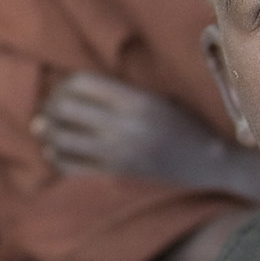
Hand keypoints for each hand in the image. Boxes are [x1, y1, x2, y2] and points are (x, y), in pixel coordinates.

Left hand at [33, 72, 259, 199]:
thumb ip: (117, 94)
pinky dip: (56, 158)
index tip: (63, 92)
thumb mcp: (157, 100)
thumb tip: (61, 97)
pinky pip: (69, 167)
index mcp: (136, 100)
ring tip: (48, 132)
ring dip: (49, 133)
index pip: (81, 82)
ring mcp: (118, 154)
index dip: (65, 85)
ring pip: (62, 138)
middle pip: (65, 108)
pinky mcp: (115, 178)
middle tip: (50, 112)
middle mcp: (124, 126)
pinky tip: (57, 154)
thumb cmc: (183, 127)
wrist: (210, 166)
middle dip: (52, 107)